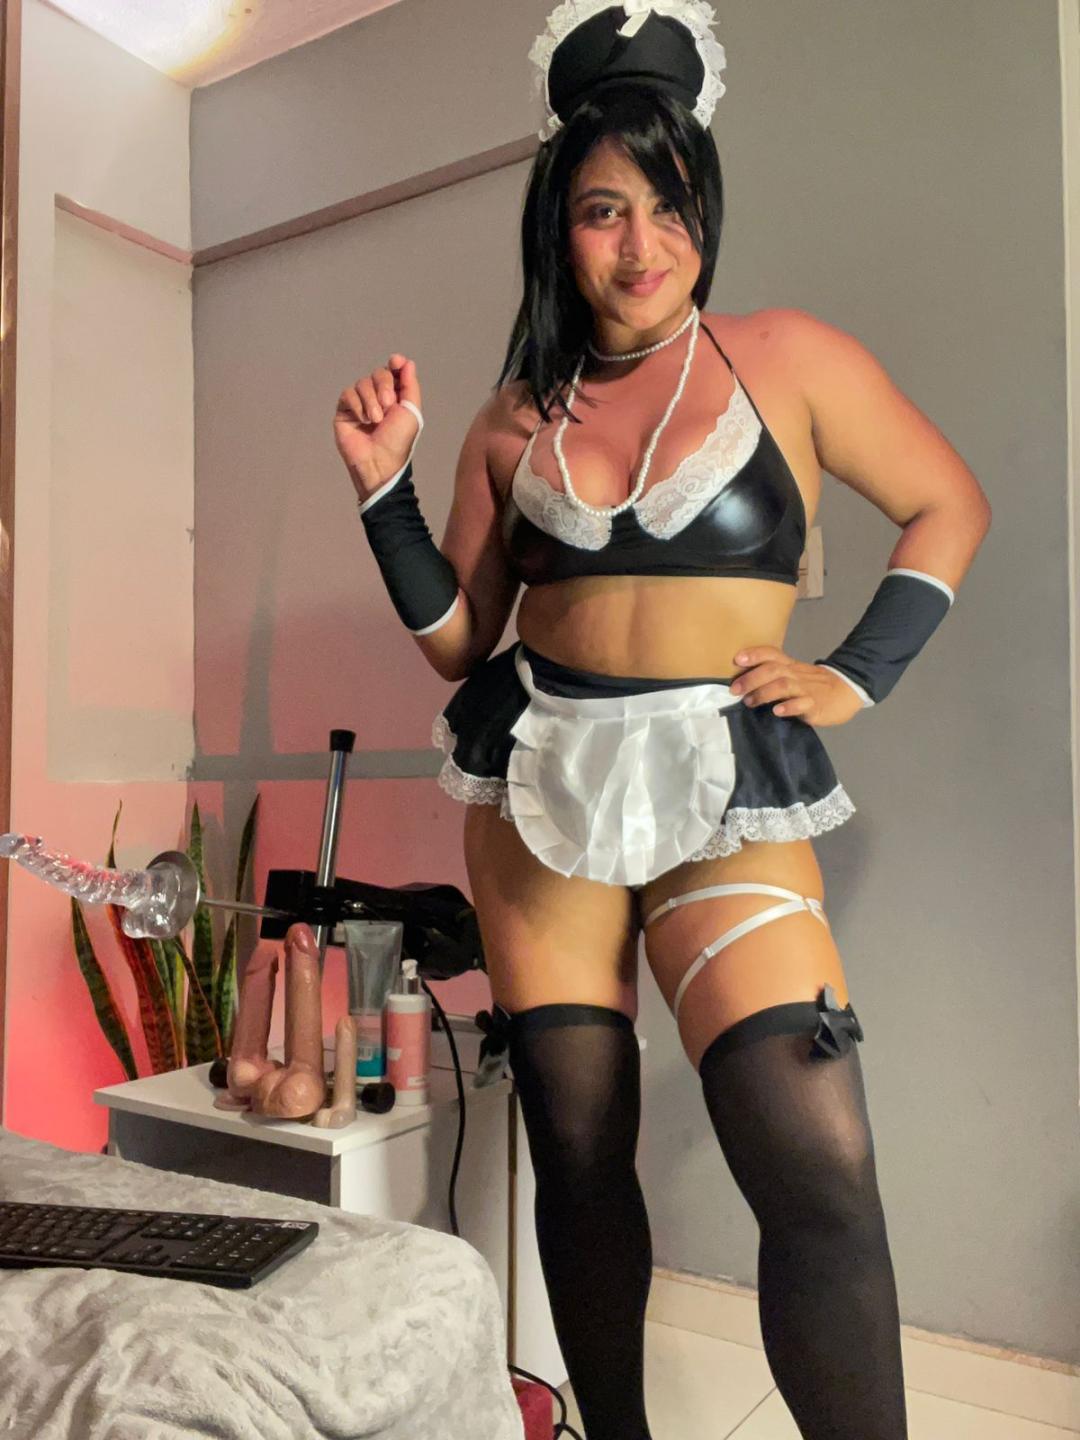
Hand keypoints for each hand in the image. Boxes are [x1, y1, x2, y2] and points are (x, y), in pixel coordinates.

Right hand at [334, 354, 421, 497]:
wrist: (378, 461)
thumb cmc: (398, 440)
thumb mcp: (411, 411)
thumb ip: (410, 385)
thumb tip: (407, 362)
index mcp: (396, 396)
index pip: (393, 371)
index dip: (395, 364)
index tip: (396, 362)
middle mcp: (377, 397)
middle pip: (378, 373)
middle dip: (383, 386)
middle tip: (388, 405)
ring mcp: (360, 402)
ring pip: (362, 383)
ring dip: (371, 400)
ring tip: (375, 420)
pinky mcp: (344, 410)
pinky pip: (348, 394)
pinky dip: (357, 405)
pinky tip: (363, 420)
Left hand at [730, 645, 864, 726]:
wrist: (846, 691)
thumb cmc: (813, 684)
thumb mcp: (794, 674)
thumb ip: (772, 676)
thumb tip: (741, 683)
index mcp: (789, 666)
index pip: (771, 654)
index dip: (754, 654)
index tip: (737, 659)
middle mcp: (796, 674)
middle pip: (773, 670)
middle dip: (751, 678)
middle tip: (735, 690)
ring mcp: (806, 689)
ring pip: (784, 685)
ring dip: (764, 693)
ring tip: (750, 702)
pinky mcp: (815, 705)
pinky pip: (802, 704)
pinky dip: (789, 707)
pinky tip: (778, 711)